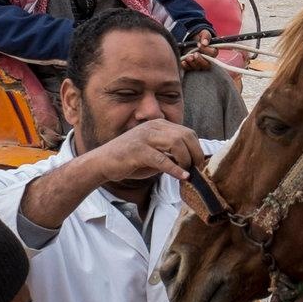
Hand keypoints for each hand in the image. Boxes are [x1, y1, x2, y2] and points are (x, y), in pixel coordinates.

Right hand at [87, 119, 204, 184]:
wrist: (102, 163)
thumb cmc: (130, 160)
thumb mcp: (155, 153)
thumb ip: (171, 154)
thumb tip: (192, 162)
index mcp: (159, 125)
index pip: (187, 132)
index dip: (197, 148)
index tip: (200, 164)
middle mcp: (153, 127)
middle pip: (185, 136)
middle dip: (195, 154)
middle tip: (197, 170)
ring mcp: (145, 137)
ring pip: (176, 143)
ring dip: (186, 160)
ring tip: (188, 172)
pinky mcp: (138, 151)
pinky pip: (161, 159)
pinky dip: (174, 169)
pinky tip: (182, 177)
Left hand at [181, 27, 216, 69]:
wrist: (190, 38)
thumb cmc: (199, 36)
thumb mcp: (203, 33)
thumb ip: (206, 36)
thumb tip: (205, 43)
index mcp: (212, 51)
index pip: (213, 53)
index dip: (206, 50)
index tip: (199, 44)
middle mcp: (207, 60)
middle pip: (206, 64)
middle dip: (200, 60)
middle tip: (194, 54)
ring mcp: (198, 64)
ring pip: (198, 67)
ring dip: (192, 63)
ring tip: (188, 57)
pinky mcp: (190, 66)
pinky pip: (189, 69)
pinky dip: (186, 66)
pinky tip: (183, 62)